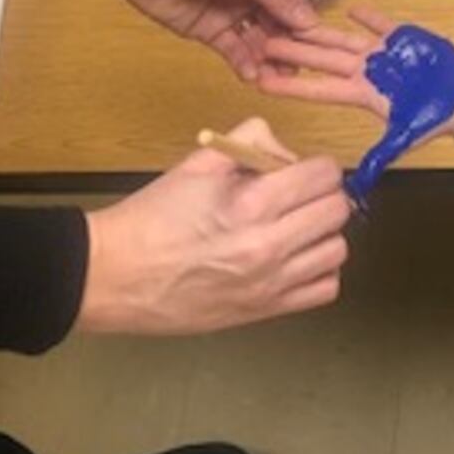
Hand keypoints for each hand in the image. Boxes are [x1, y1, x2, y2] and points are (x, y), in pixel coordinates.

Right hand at [79, 118, 349, 333]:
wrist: (116, 275)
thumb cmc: (152, 218)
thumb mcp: (198, 163)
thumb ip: (251, 142)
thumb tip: (288, 153)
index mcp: (251, 203)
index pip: (325, 175)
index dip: (317, 166)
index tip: (303, 170)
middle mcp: (268, 245)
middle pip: (338, 211)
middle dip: (324, 195)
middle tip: (300, 195)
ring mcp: (270, 283)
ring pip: (337, 251)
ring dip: (323, 233)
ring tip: (297, 227)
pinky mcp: (265, 311)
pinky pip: (324, 289)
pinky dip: (318, 271)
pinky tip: (294, 259)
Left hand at [83, 0, 314, 79]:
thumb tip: (308, 21)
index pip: (294, 1)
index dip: (305, 25)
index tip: (320, 51)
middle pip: (279, 24)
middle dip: (288, 47)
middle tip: (298, 72)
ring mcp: (230, 11)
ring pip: (257, 40)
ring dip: (267, 59)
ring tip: (276, 80)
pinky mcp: (207, 29)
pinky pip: (232, 49)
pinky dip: (243, 62)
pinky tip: (251, 75)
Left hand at [258, 6, 453, 200]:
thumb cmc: (436, 117)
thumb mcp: (405, 138)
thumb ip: (380, 157)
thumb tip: (360, 185)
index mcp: (362, 93)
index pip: (319, 88)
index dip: (292, 85)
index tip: (263, 81)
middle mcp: (365, 71)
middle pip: (322, 59)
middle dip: (294, 51)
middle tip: (262, 42)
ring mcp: (381, 52)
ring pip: (342, 39)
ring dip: (317, 31)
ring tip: (289, 20)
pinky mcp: (402, 36)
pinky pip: (380, 23)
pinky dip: (366, 15)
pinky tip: (349, 7)